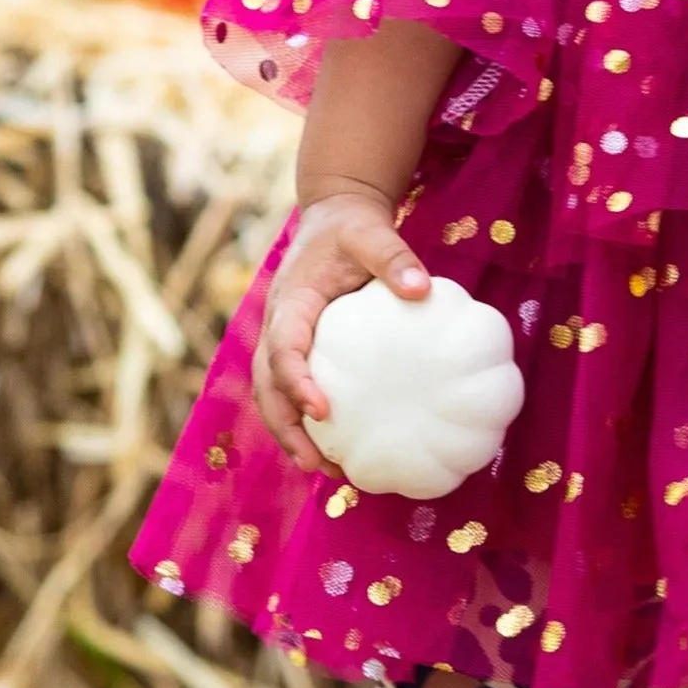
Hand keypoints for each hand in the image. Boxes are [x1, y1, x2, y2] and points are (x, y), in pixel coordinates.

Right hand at [254, 186, 430, 471]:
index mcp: (290, 302)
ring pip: (273, 397)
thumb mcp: (371, 232)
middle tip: (316, 463)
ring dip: (292, 435)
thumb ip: (393, 257)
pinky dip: (306, 423)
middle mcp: (277, 327)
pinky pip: (293, 391)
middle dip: (285, 429)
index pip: (282, 348)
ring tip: (326, 469)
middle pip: (265, 387)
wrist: (333, 217)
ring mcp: (283, 341)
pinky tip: (340, 446)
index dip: (295, 382)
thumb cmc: (351, 228)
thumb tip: (422, 290)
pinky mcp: (299, 350)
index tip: (322, 410)